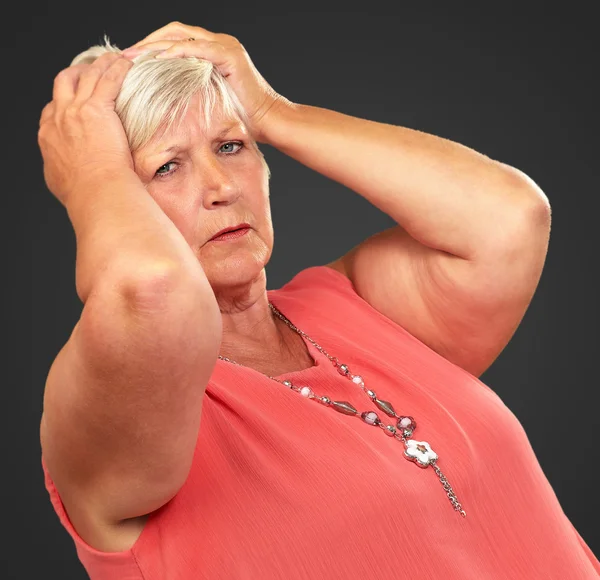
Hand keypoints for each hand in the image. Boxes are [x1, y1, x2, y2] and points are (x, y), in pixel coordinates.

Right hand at [38, 52, 134, 207]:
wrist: (97, 191)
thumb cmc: (86, 194)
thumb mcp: (62, 182)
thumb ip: (62, 170)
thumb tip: (67, 174)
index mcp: (48, 135)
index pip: (54, 108)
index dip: (66, 100)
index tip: (78, 100)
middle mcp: (58, 117)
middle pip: (64, 83)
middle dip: (78, 73)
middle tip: (93, 71)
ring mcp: (76, 110)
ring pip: (87, 75)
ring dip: (101, 64)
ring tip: (114, 59)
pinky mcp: (98, 108)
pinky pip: (109, 79)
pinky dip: (118, 68)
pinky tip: (128, 64)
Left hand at [121, 21, 286, 142]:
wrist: (269, 122)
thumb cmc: (243, 119)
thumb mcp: (208, 100)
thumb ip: (190, 90)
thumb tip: (163, 99)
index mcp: (213, 51)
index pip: (175, 39)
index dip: (151, 46)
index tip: (131, 61)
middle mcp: (219, 43)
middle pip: (174, 31)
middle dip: (148, 42)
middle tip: (125, 55)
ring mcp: (225, 46)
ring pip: (181, 35)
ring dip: (155, 45)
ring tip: (134, 57)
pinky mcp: (229, 55)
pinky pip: (197, 48)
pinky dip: (175, 52)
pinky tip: (158, 60)